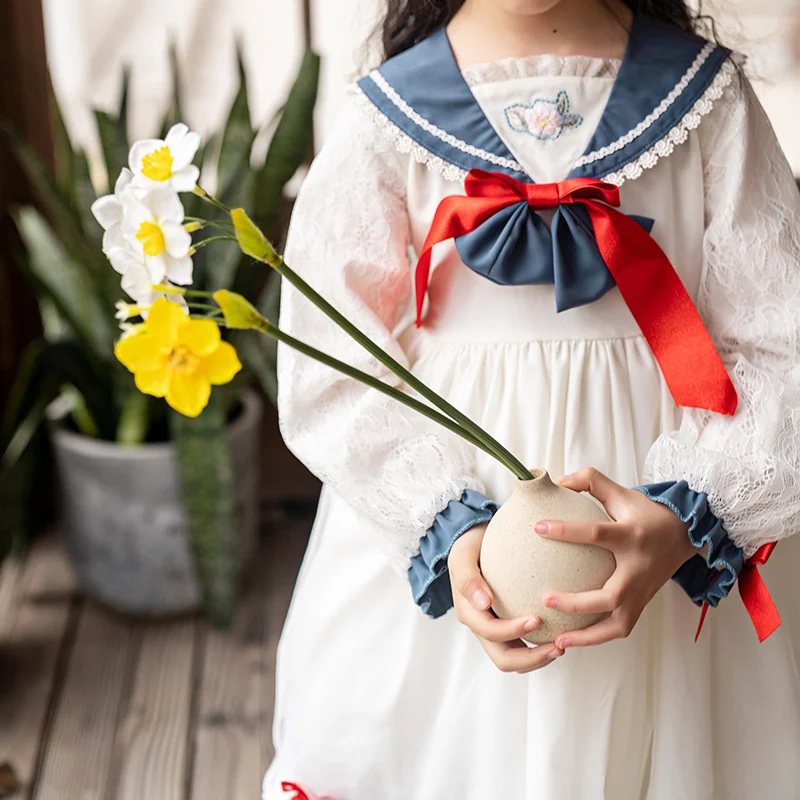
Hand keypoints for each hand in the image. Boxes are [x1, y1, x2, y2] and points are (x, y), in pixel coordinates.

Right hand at [448, 523, 564, 672]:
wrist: (475, 543)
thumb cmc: (469, 547)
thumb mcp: (462, 556)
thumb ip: (468, 578)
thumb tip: (484, 603)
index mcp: (469, 613)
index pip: (492, 632)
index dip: (514, 631)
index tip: (538, 618)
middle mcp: (481, 627)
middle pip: (505, 659)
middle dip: (532, 658)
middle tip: (558, 646)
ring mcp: (495, 629)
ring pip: (516, 660)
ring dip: (539, 659)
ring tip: (562, 646)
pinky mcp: (508, 626)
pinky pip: (524, 646)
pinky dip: (540, 648)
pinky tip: (559, 635)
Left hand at [535, 467, 699, 649]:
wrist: (685, 535)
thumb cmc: (647, 514)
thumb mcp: (621, 493)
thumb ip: (590, 481)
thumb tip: (558, 481)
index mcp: (630, 536)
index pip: (596, 534)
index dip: (567, 531)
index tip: (538, 528)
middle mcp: (637, 569)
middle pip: (611, 596)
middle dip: (577, 603)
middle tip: (546, 599)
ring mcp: (642, 592)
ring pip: (618, 624)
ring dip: (588, 635)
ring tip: (557, 641)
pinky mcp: (641, 605)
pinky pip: (619, 629)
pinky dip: (596, 639)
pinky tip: (570, 641)